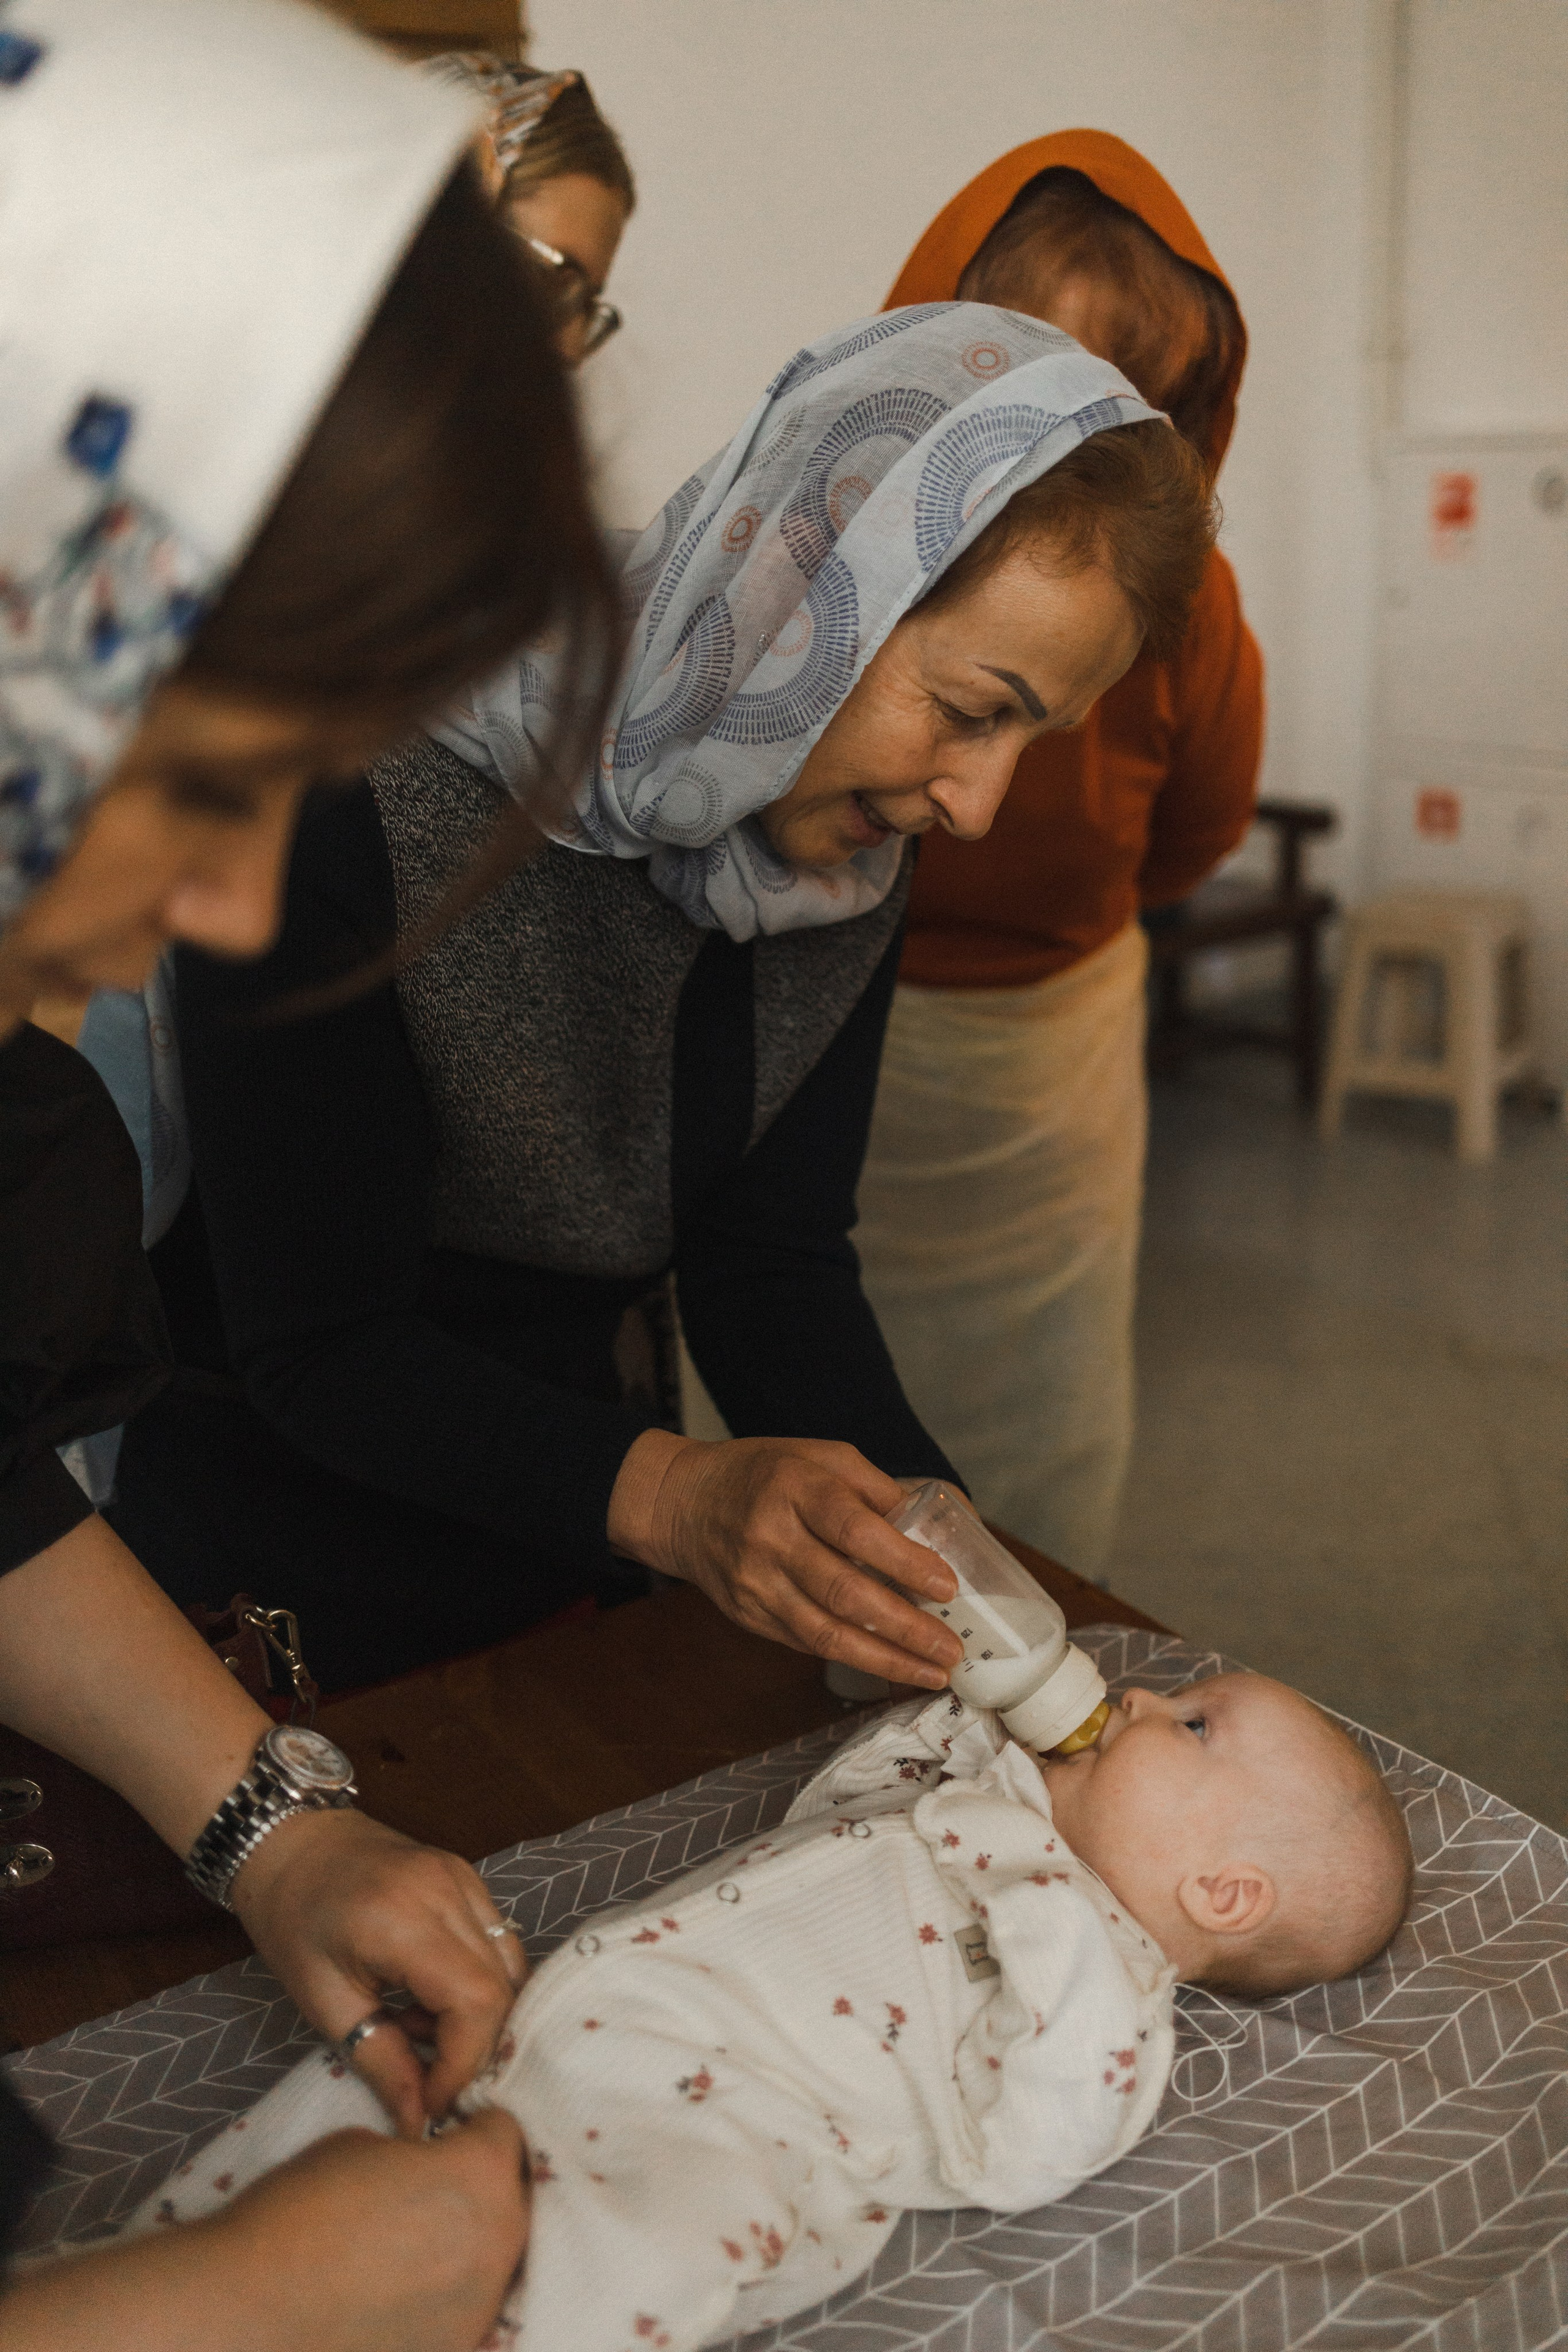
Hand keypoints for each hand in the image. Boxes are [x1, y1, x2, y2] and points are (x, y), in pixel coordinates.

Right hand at [1, 2110, 528, 2351]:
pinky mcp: (457, 2346)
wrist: (252, 2309)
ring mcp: (482, 2302)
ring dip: (469, 2242)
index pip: (505, 2131)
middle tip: (433, 2189)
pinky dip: (448, 2293)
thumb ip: (418, 2156)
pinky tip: (404, 2290)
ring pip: (496, 2254)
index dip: (473, 2126)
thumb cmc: (301, 2210)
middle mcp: (500, 2239)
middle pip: (513, 2195)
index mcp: (482, 2173)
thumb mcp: (365, 2147)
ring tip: (415, 2245)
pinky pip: (470, 2304)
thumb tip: (429, 2170)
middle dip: (482, 2185)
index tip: (449, 2135)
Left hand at [230, 1807, 523, 2135]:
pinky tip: (429, 1999)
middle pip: (503, 1988)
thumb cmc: (291, 1919)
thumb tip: (418, 2123)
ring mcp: (465, 1878)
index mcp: (404, 1919)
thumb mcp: (322, 2001)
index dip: (463, 2064)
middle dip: (475, 2049)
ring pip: (510, 1967)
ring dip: (479, 2018)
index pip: (476, 2001)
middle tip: (427, 2078)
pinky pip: (497, 1942)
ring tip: (420, 2032)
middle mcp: (449, 1890)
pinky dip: (477, 1985)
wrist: (288, 1841)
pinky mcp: (468, 1877)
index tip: (429, 2103)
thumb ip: (379, 2061)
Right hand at [608, 1431, 962, 1685]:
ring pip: (825, 1632)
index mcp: (796, 1487)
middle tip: (950, 1649)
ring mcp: (756, 1583)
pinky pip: (806, 1643)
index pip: (855, 1529)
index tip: (946, 1585)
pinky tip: (889, 1666)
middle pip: (844, 1591)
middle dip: (905, 1627)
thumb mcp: (821, 1457)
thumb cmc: (765, 1473)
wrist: (683, 1503)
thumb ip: (877, 1489)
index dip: (904, 1561)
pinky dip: (852, 1658)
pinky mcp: (748, 1615)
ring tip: (930, 1673)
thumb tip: (941, 1522)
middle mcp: (772, 1538)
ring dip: (885, 1659)